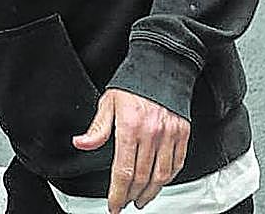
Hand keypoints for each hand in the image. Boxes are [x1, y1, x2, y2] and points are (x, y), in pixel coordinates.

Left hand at [72, 88, 189, 211]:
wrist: (161, 64)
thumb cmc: (134, 82)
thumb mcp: (108, 102)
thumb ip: (97, 128)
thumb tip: (81, 143)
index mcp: (131, 127)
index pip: (123, 172)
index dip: (118, 193)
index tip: (114, 204)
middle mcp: (152, 133)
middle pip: (141, 177)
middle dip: (132, 196)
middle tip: (126, 202)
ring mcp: (169, 134)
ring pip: (161, 175)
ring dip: (151, 192)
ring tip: (142, 199)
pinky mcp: (183, 133)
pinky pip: (177, 163)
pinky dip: (169, 178)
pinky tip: (160, 182)